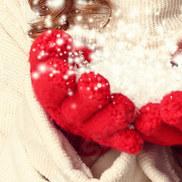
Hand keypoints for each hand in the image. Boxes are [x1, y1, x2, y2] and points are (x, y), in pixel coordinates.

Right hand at [29, 29, 142, 154]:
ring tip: (124, 104)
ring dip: (111, 117)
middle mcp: (68, 113)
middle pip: (75, 112)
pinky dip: (126, 141)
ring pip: (99, 128)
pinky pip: (119, 140)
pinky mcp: (110, 135)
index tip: (61, 68)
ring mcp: (89, 125)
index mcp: (52, 92)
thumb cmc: (77, 61)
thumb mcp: (65, 50)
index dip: (51, 81)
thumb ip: (56, 46)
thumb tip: (55, 40)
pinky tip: (135, 139)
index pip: (46, 89)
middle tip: (96, 82)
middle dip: (86, 98)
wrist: (96, 77)